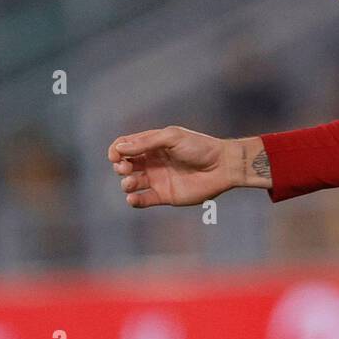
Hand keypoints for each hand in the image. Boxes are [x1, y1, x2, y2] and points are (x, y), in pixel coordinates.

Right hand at [106, 125, 246, 207]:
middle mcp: (153, 161)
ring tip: (132, 182)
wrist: (222, 166)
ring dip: (125, 183)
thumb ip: (146, 142)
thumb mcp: (172, 138)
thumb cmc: (200, 147)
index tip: (116, 155)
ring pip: (131, 183)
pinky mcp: (164, 196)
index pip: (125, 145)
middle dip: (119, 166)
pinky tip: (133, 198)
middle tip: (125, 168)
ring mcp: (158, 179)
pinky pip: (143, 200)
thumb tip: (119, 148)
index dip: (116, 150)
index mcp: (153, 144)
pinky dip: (134, 200)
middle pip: (124, 164)